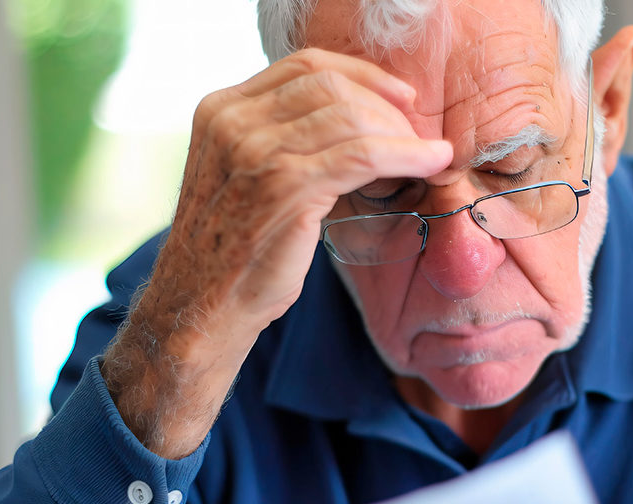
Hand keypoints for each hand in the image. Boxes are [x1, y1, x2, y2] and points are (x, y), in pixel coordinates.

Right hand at [101, 48, 452, 458]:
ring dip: (403, 133)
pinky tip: (432, 164)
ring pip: (352, 117)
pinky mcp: (285, 186)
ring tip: (430, 155)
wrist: (200, 308)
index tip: (400, 96)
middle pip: (331, 85)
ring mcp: (256, 151)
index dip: (363, 75)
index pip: (304, 66)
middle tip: (418, 134)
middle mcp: (233, 120)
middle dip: (386, 106)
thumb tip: (355, 122)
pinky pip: (363, 155)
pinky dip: (407, 155)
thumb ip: (281, 140)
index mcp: (221, 109)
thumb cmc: (233, 251)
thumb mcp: (244, 176)